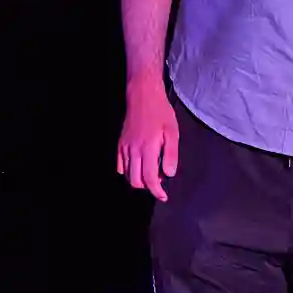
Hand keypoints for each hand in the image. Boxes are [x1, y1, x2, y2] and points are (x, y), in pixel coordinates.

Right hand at [116, 78, 179, 200]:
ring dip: (139, 179)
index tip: (163, 196)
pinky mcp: (120, 144)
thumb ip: (170, 154)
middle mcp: (133, 151)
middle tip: (159, 181)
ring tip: (151, 173)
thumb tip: (168, 174)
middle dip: (148, 186)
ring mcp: (124, 148)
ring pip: (127, 175)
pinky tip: (138, 166)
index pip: (150, 178)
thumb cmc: (161, 112)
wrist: (143, 96)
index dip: (157, 191)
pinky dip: (128, 171)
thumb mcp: (172, 132)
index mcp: (148, 149)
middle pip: (136, 180)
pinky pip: (120, 165)